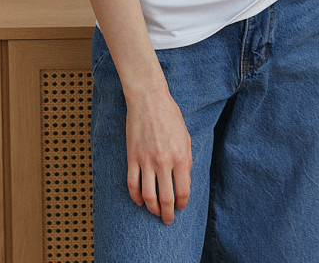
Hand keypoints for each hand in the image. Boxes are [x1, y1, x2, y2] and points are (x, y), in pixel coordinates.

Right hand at [125, 84, 192, 224]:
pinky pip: (132, 184)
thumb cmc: (170, 115)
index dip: (182, 204)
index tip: (180, 207)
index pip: (183, 191)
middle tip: (168, 220)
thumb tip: (184, 180)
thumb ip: (186, 159)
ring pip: (148, 196)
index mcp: (180, 156)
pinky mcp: (132, 156)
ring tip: (155, 212)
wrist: (148, 98)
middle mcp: (164, 161)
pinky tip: (140, 201)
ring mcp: (146, 160)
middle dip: (168, 214)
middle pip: (166, 198)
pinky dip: (136, 197)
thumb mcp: (185, 136)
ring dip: (152, 209)